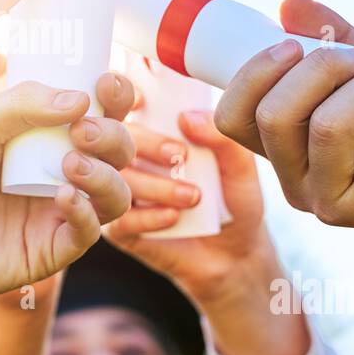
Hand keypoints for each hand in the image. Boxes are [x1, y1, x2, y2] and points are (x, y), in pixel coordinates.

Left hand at [0, 73, 136, 303]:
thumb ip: (23, 105)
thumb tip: (82, 97)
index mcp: (42, 137)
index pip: (96, 113)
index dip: (113, 98)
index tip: (107, 83)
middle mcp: (57, 173)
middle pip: (117, 153)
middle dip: (113, 137)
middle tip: (83, 131)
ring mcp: (56, 213)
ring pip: (115, 194)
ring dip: (105, 175)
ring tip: (71, 164)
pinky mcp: (49, 251)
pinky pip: (89, 233)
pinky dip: (85, 213)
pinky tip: (62, 198)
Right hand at [107, 110, 310, 354]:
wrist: (237, 257)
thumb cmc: (234, 201)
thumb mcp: (240, 167)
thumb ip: (221, 138)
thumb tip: (187, 117)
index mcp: (152, 133)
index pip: (124, 106)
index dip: (121, 97)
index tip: (140, 99)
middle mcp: (129, 160)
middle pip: (113, 140)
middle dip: (144, 143)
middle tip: (178, 156)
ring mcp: (121, 194)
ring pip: (115, 180)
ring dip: (155, 185)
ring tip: (193, 196)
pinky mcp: (122, 230)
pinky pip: (119, 220)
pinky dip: (147, 217)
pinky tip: (174, 218)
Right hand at [213, 0, 353, 315]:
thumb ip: (329, 40)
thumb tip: (289, 2)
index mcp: (284, 151)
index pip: (233, 117)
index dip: (254, 73)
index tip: (296, 44)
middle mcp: (297, 183)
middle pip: (275, 115)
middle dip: (325, 66)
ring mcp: (333, 202)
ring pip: (328, 124)